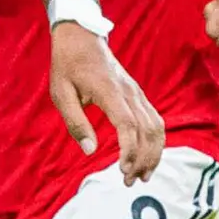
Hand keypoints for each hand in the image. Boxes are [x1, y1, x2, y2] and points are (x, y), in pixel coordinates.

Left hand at [49, 20, 164, 180]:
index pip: (128, 125)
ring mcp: (137, 92)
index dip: (129, 150)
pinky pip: (155, 120)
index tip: (122, 170)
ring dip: (154, 153)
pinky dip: (155, 141)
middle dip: (143, 159)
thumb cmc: (67, 65)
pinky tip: (148, 157)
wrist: (81, 36)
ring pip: (157, 126)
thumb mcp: (61, 93)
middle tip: (129, 182)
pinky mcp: (138, 94)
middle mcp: (129, 92)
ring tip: (143, 175)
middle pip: (148, 130)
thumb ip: (76, 123)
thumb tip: (89, 150)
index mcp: (109, 91)